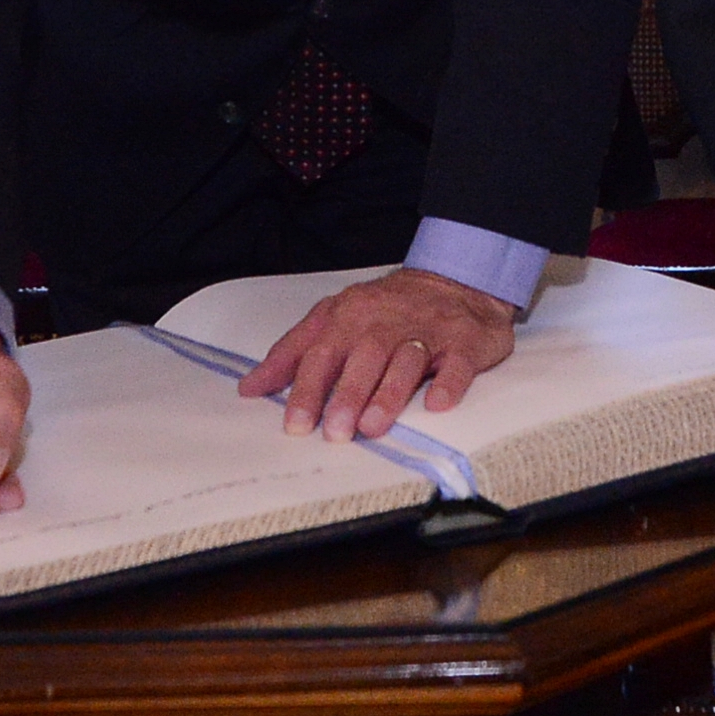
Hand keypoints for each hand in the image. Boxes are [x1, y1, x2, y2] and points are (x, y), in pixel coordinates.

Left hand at [238, 266, 514, 441]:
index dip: (307, 390)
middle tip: (335, 433)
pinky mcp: (464, 342)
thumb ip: (292, 353)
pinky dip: (449, 383)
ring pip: (406, 361)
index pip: (322, 353)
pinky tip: (437, 404)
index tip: (295, 425)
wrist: (455, 282)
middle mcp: (386, 321)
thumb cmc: (386, 310)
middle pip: (363, 357)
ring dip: (389, 394)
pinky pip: (457, 363)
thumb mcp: (332, 320)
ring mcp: (427, 331)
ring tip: (373, 426)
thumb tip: (250, 388)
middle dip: (347, 395)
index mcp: (349, 316)